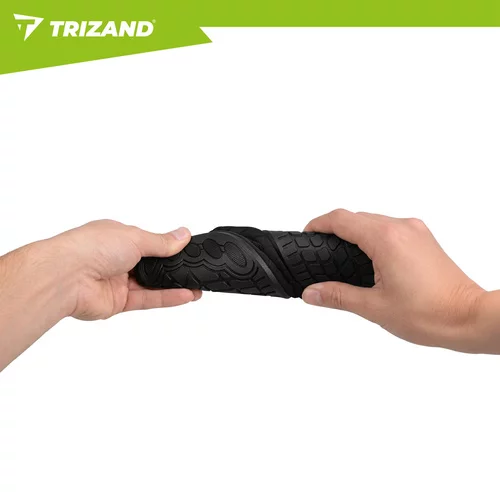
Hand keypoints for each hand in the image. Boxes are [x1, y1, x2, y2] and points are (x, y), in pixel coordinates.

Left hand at [51, 220, 201, 319]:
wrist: (65, 276)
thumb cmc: (90, 247)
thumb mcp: (135, 237)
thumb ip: (162, 242)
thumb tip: (183, 235)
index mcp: (118, 237)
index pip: (149, 242)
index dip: (168, 246)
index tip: (188, 249)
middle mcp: (117, 258)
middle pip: (152, 265)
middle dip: (173, 268)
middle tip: (195, 270)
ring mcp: (118, 281)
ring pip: (152, 285)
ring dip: (174, 285)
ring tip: (197, 286)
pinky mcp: (118, 302)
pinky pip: (147, 300)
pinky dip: (167, 298)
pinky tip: (186, 295)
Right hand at [301, 210, 487, 352]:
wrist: (469, 318)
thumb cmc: (431, 314)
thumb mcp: (374, 307)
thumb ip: (337, 296)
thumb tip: (312, 292)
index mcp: (386, 239)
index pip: (341, 219)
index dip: (318, 224)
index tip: (307, 234)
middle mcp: (402, 227)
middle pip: (357, 217)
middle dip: (335, 230)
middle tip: (321, 250)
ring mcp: (416, 231)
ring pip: (374, 221)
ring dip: (355, 233)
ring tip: (342, 257)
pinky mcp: (424, 239)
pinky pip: (390, 228)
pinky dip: (374, 237)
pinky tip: (370, 260)